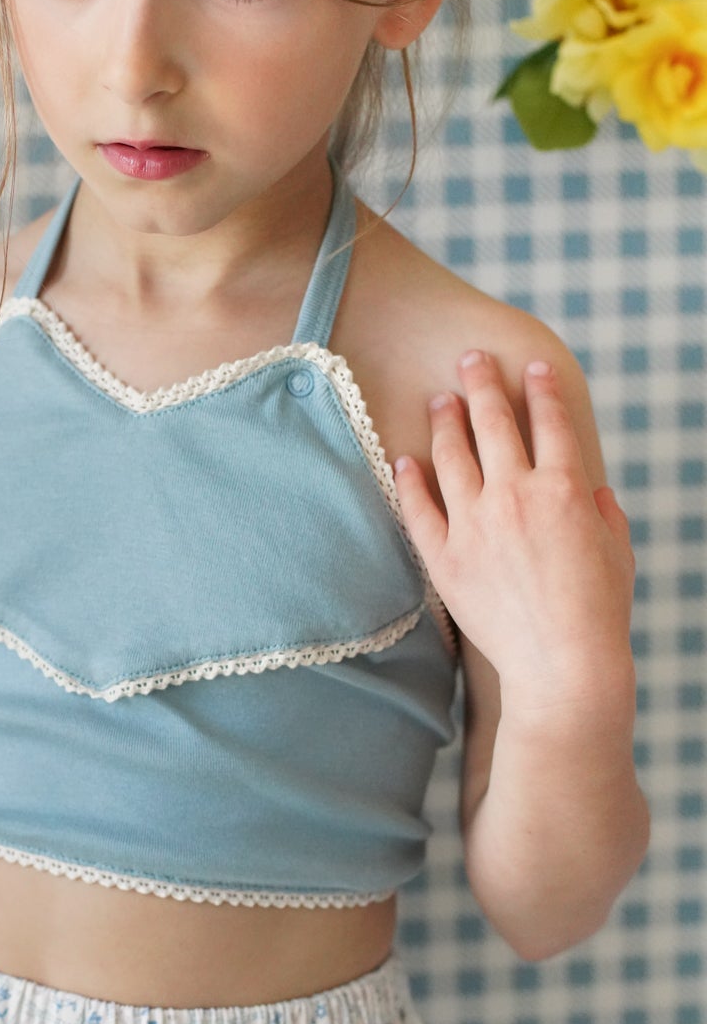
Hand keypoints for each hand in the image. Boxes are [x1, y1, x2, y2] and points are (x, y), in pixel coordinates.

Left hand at [392, 350, 634, 715]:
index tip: (531, 367)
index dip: (540, 388)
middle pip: (492, 421)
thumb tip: (593, 492)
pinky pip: (419, 509)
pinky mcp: (445, 557)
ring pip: (451, 455)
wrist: (561, 665)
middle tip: (471, 358)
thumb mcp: (617, 552)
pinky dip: (410, 480)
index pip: (549, 421)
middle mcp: (515, 495)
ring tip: (440, 402)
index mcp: (563, 487)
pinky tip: (405, 460)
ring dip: (445, 421)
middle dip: (481, 382)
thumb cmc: (599, 612)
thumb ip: (603, 513)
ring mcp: (475, 524)